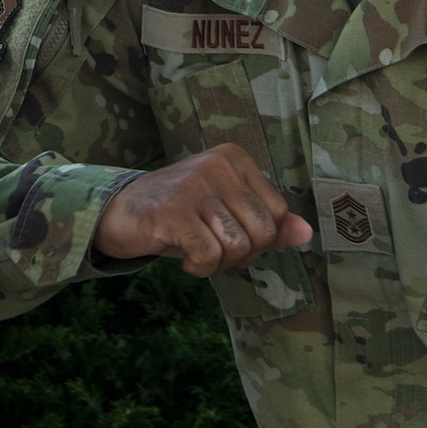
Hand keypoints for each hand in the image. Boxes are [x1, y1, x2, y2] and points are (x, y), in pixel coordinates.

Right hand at [93, 144, 313, 275]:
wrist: (119, 211)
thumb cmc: (179, 213)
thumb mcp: (226, 211)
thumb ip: (267, 221)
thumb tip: (307, 234)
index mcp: (234, 158)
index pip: (277, 213)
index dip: (259, 239)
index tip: (229, 235)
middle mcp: (216, 165)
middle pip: (262, 232)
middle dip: (242, 254)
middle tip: (212, 248)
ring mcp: (194, 186)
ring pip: (238, 246)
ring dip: (219, 263)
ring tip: (196, 251)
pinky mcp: (173, 212)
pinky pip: (209, 256)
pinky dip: (199, 268)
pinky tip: (183, 258)